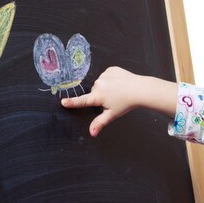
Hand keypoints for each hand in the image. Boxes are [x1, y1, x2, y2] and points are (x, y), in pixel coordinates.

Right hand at [61, 67, 177, 136]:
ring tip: (118, 91)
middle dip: (100, 96)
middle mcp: (99, 84)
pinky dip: (111, 79)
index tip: (62, 102)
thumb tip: (91, 133)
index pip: (82, 101)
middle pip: (94, 91)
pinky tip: (119, 83)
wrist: (140, 89)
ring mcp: (105, 75)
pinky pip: (107, 75)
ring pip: (101, 83)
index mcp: (98, 96)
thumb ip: (100, 123)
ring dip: (106, 87)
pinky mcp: (111, 69)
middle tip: (112, 99)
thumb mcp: (112, 114)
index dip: (72, 102)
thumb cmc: (126, 103)